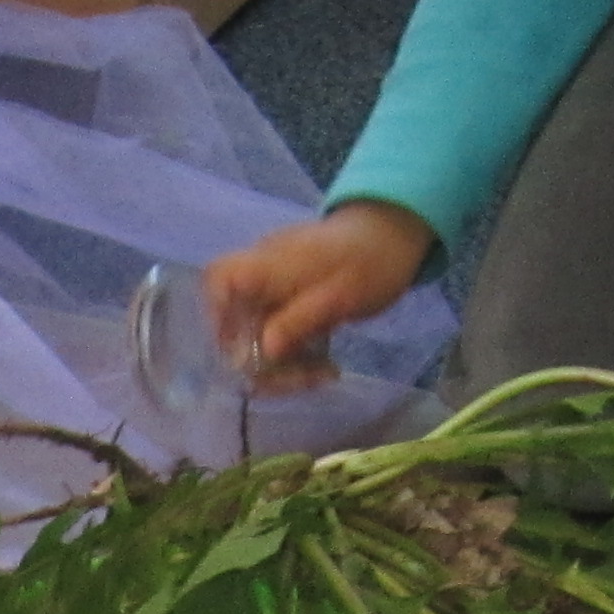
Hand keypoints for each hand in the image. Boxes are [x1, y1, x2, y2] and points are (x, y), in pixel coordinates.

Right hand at [205, 203, 436, 395]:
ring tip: (321, 375)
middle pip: (237, 319)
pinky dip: (296, 354)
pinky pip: (280, 332)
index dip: (218, 316)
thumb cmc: (371, 261)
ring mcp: (277, 287)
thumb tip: (263, 350)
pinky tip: (323, 366)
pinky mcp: (292, 300)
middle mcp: (264, 273)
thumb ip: (298, 320)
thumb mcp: (340, 295)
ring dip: (283, 364)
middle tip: (300, 379)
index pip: (219, 279)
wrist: (395, 233)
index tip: (243, 350)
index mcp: (270, 263)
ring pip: (258, 333)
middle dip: (261, 359)